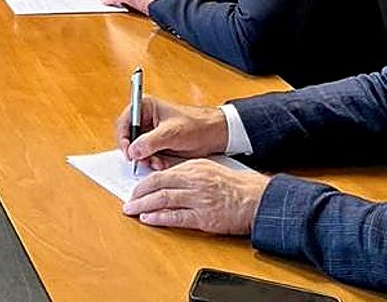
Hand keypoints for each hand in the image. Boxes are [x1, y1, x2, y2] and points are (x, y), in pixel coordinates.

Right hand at [115, 95, 228, 169]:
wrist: (216, 135)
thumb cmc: (197, 125)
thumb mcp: (171, 133)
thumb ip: (149, 142)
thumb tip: (133, 151)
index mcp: (146, 107)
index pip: (124, 122)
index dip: (123, 138)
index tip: (128, 152)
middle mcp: (145, 119)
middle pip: (129, 137)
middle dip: (136, 151)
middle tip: (142, 161)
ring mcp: (151, 132)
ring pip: (138, 149)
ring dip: (145, 158)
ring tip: (157, 163)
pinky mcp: (158, 144)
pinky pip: (148, 155)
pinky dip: (153, 161)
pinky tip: (162, 163)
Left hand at [123, 158, 269, 235]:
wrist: (258, 199)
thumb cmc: (236, 186)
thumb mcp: (209, 169)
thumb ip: (188, 173)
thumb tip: (165, 180)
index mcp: (194, 168)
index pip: (161, 174)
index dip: (144, 183)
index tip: (135, 189)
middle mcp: (194, 181)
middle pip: (157, 185)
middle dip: (138, 194)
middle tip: (128, 201)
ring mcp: (198, 199)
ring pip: (162, 200)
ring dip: (143, 206)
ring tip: (132, 210)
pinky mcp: (204, 217)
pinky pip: (175, 217)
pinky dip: (158, 218)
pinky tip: (148, 219)